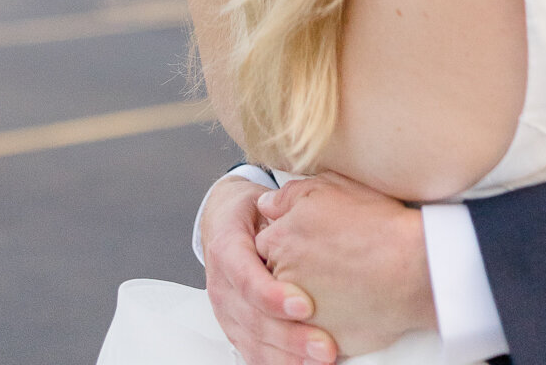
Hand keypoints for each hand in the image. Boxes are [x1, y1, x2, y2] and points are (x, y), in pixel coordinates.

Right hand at [200, 175, 337, 363]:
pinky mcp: (235, 330)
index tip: (305, 304)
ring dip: (288, 357)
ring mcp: (226, 312)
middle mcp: (222, 285)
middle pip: (253, 318)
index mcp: (226, 248)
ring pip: (254, 342)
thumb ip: (282, 204)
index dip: (272, 295)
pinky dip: (278, 363)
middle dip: (290, 336)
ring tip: (321, 359)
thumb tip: (297, 205)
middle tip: (324, 345)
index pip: (246, 278)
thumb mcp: (263, 198)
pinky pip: (253, 354)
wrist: (224, 223)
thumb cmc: (252, 212)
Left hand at [255, 173, 435, 358]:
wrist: (413, 269)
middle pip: (275, 275)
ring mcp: (300, 314)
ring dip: (306, 299)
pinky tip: (349, 307)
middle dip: (293, 270)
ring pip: (290, 308)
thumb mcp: (331, 187)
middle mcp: (282, 278)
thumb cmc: (377, 224)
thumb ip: (290, 195)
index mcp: (281, 240)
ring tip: (341, 286)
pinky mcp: (320, 339)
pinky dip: (326, 323)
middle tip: (327, 262)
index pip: (266, 243)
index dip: (288, 239)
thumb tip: (266, 204)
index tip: (309, 240)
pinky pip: (313, 334)